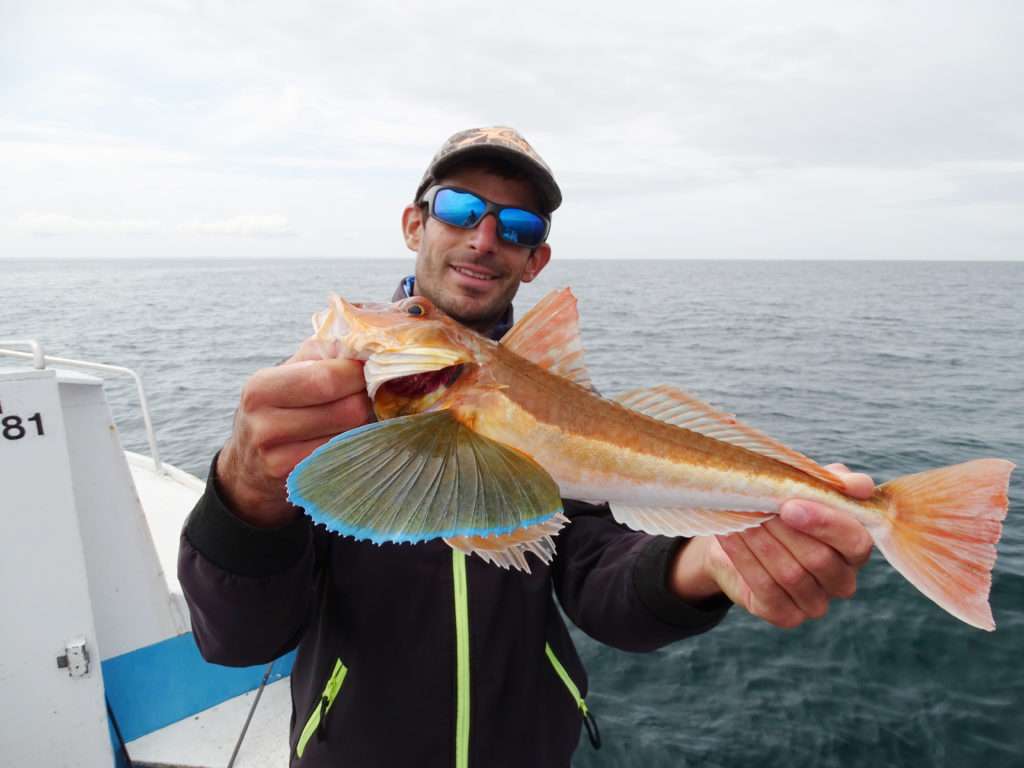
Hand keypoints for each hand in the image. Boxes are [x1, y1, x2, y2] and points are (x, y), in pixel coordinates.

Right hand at [215, 337, 374, 526]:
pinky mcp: (298, 482)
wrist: (249, 466)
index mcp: (261, 388)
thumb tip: (365, 343)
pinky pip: (347, 458)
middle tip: (368, 394)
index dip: (359, 373)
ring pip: (353, 435)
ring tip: (357, 415)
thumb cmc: (279, 408)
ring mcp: (279, 458)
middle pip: (348, 409)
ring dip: (365, 424)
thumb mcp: (288, 373)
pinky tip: (349, 438)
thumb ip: (324, 353)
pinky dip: (356, 445)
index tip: (368, 369)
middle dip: (366, 399)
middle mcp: (265, 425)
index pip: (329, 378)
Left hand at [670, 464, 874, 627]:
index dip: (825, 524)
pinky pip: (765, 588)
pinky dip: (744, 558)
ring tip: (740, 517)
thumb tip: (860, 487)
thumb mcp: (809, 485)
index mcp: (855, 549)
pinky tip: (730, 535)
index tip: (789, 507)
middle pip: (820, 560)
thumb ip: (839, 483)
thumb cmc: (783, 506)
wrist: (740, 531)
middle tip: (757, 506)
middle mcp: (842, 581)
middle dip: (784, 531)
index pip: (855, 541)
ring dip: (761, 542)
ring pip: (791, 575)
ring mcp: (815, 602)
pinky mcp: (785, 615)